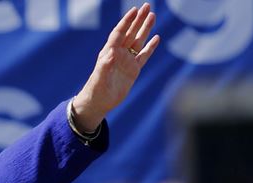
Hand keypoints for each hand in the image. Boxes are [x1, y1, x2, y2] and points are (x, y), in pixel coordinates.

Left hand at [73, 3, 158, 130]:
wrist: (99, 102)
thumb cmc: (95, 90)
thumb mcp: (99, 78)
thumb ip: (105, 65)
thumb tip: (112, 53)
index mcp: (109, 53)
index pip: (119, 33)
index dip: (126, 21)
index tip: (134, 10)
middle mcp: (119, 54)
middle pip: (130, 33)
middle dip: (138, 19)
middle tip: (147, 6)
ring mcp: (127, 61)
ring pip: (138, 41)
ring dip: (145, 29)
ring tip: (153, 16)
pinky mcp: (134, 70)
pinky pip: (143, 55)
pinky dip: (150, 47)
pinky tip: (157, 38)